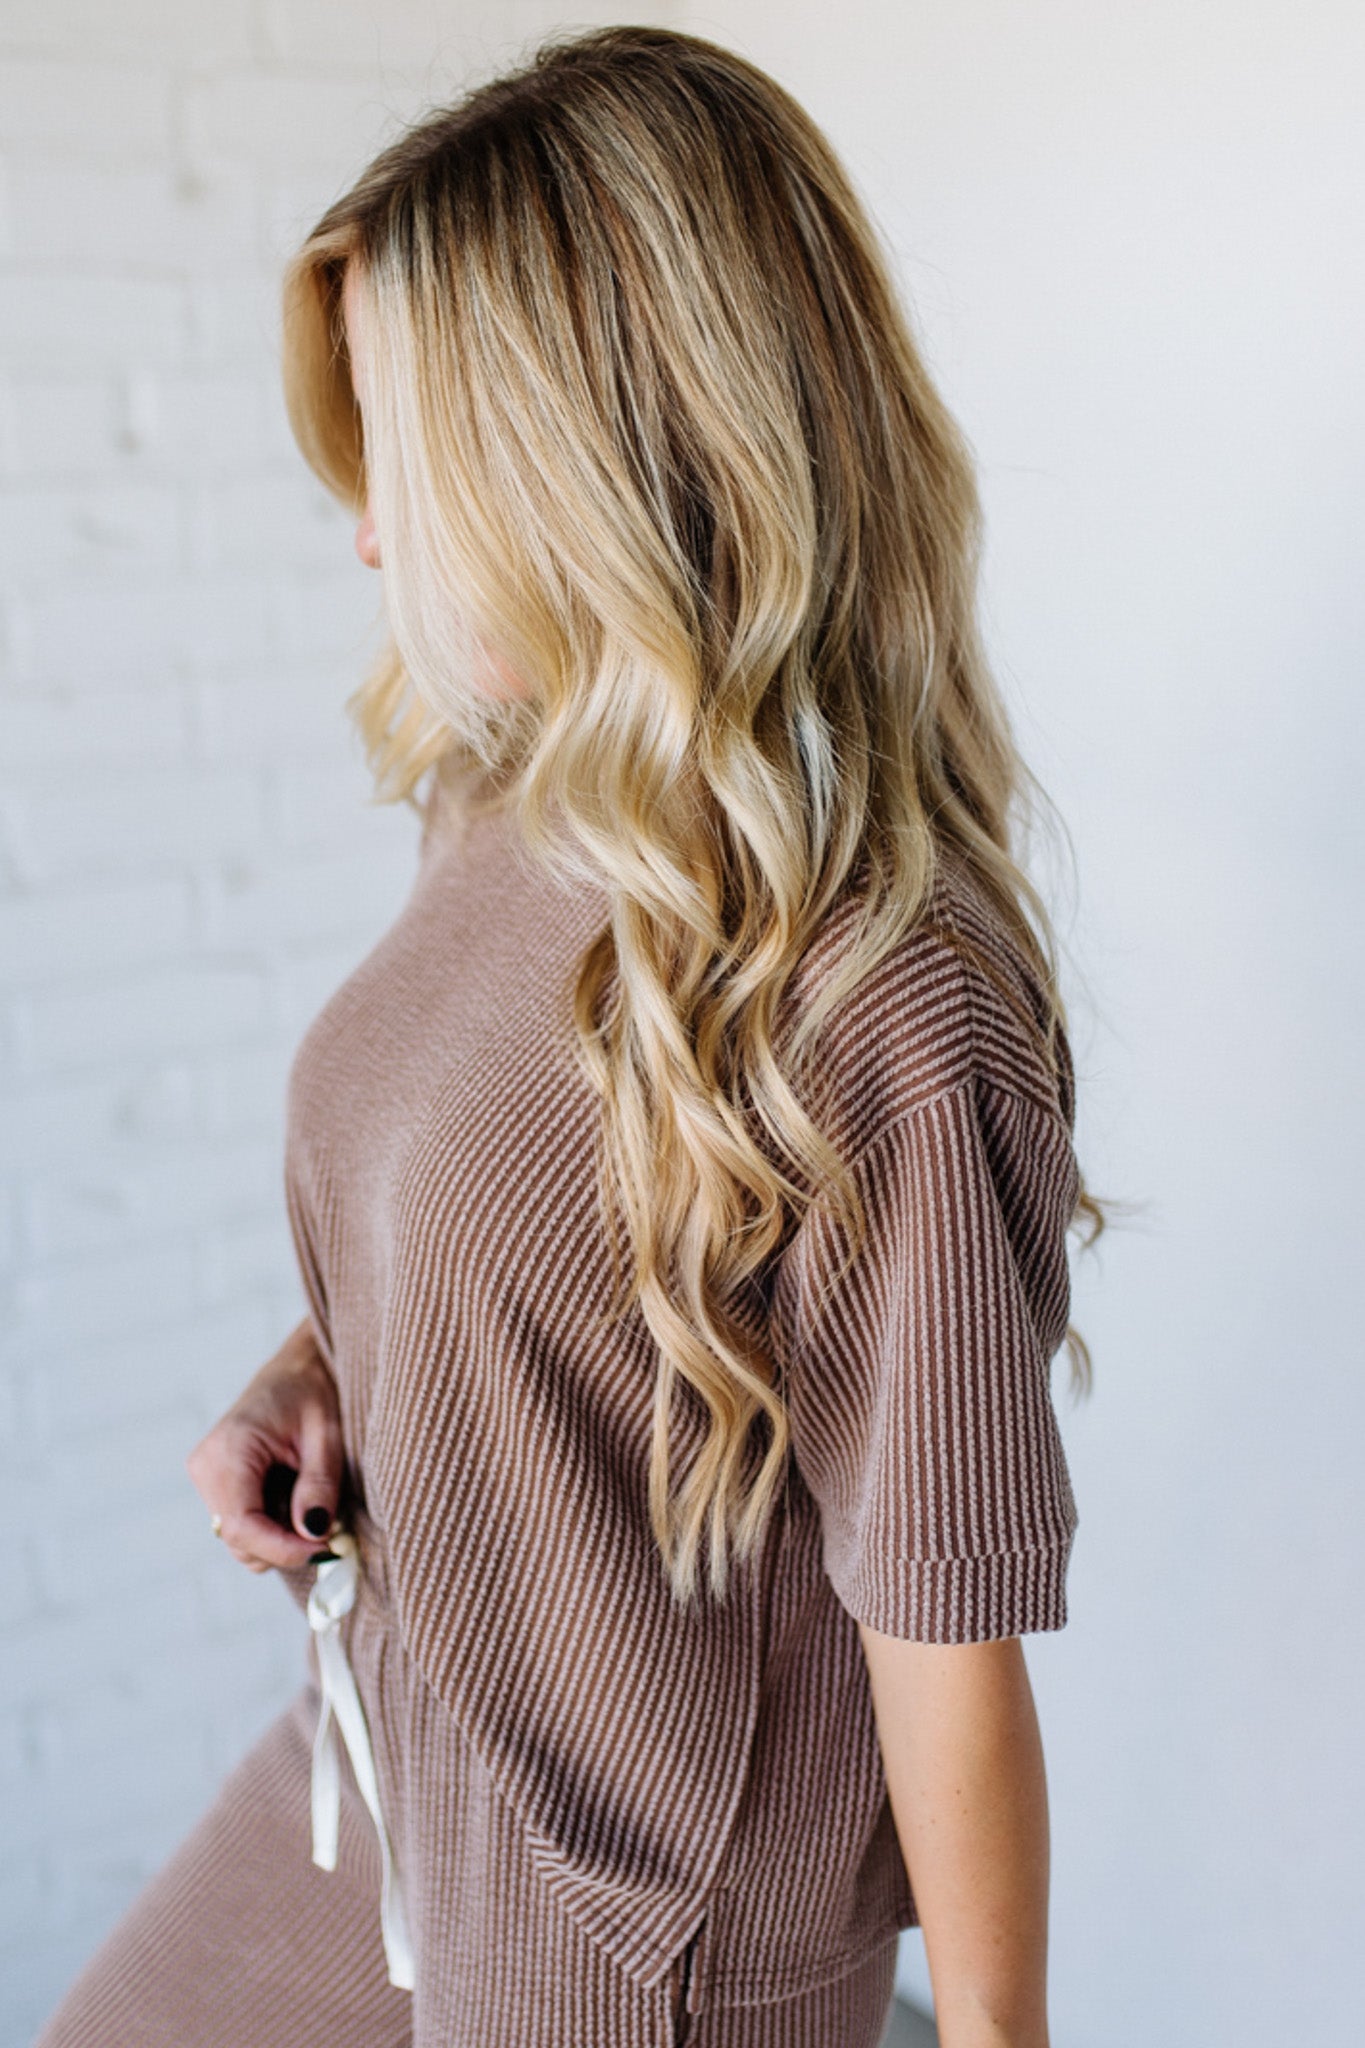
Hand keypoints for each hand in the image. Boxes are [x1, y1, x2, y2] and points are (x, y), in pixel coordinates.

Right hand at [186, 1317, 344, 1573]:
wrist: (298, 1369)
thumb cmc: (314, 1393)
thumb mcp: (328, 1436)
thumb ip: (319, 1485)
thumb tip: (314, 1534)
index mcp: (229, 1450)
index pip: (243, 1526)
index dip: (282, 1549)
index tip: (324, 1549)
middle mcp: (206, 1467)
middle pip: (240, 1540)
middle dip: (286, 1545)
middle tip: (331, 1528)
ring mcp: (207, 1478)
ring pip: (242, 1539)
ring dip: (282, 1537)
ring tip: (313, 1502)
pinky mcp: (217, 1485)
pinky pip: (244, 1525)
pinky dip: (274, 1526)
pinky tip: (296, 1498)